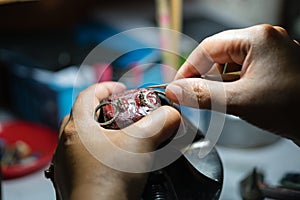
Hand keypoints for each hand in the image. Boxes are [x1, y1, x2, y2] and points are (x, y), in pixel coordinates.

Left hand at [52, 82, 180, 199]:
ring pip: (82, 139)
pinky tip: (114, 161)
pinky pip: (84, 159)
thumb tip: (172, 115)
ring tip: (119, 138)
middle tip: (120, 113)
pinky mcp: (72, 180)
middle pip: (82, 116)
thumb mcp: (141, 143)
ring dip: (99, 133)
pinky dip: (98, 154)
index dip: (106, 87)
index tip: (121, 89)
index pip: (87, 94)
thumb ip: (160, 123)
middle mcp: (67, 145)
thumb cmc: (109, 180)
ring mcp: (67, 163)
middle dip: (102, 110)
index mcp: (77, 129)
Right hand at [166, 24, 299, 143]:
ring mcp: (267, 56)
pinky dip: (229, 87)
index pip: (208, 48)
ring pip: (227, 66)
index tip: (177, 87)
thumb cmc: (295, 108)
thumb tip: (176, 91)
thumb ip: (204, 95)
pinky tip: (226, 100)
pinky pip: (240, 74)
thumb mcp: (241, 101)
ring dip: (215, 84)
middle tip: (190, 97)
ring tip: (209, 102)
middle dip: (202, 77)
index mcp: (257, 38)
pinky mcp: (270, 70)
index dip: (188, 69)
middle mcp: (263, 42)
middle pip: (217, 56)